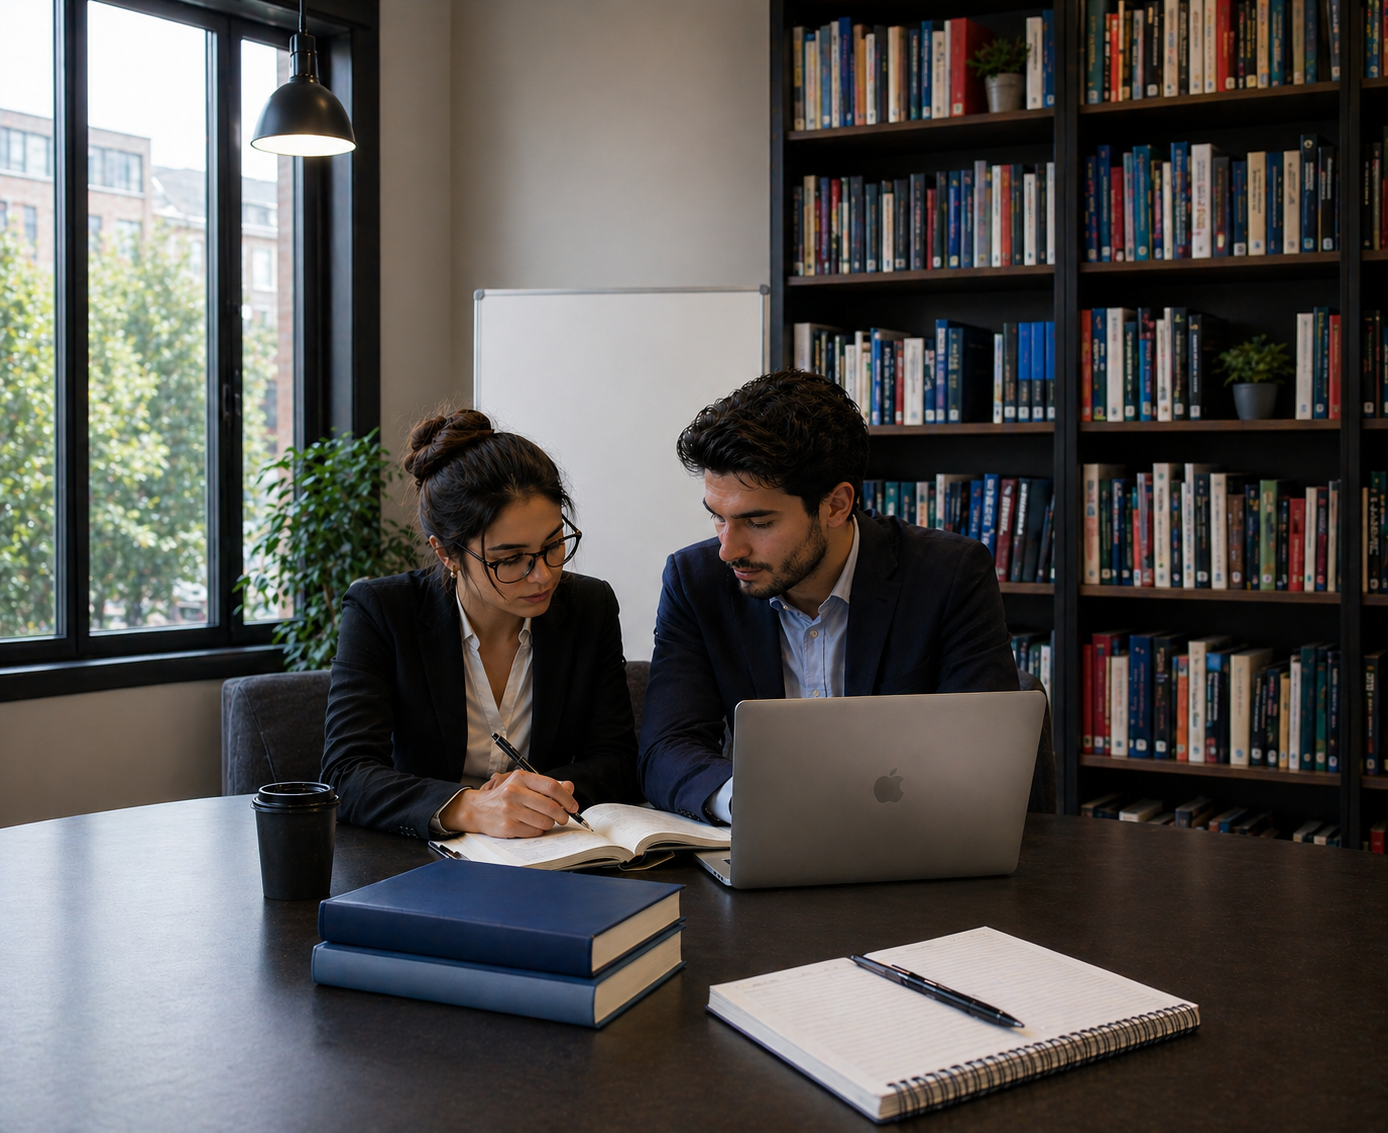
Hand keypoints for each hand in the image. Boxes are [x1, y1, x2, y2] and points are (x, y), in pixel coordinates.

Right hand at [441, 771, 581, 837]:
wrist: (478, 809)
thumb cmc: (505, 796)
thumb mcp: (523, 784)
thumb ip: (546, 785)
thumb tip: (569, 787)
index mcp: (520, 778)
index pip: (551, 786)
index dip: (567, 797)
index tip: (573, 806)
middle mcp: (514, 792)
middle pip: (550, 806)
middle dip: (563, 815)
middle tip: (564, 818)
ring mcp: (510, 810)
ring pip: (545, 821)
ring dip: (550, 824)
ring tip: (545, 820)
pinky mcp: (508, 826)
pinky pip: (535, 832)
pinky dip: (538, 830)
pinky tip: (532, 825)